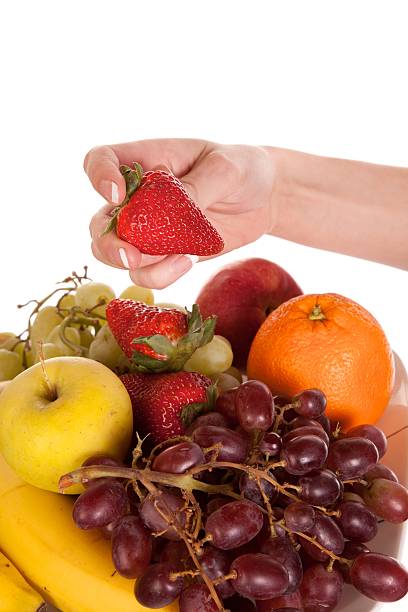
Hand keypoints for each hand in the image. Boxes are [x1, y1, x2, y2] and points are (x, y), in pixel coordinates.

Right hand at [85, 139, 275, 287]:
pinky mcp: (165, 255)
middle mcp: (138, 197)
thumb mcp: (226, 169)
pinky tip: (189, 260)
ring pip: (116, 254)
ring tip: (180, 257)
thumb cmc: (242, 170)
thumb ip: (198, 186)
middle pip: (100, 222)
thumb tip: (176, 207)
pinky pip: (148, 273)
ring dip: (138, 266)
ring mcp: (148, 230)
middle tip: (131, 257)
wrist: (264, 200)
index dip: (98, 177)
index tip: (116, 195)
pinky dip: (162, 274)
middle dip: (109, 243)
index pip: (101, 161)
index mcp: (145, 161)